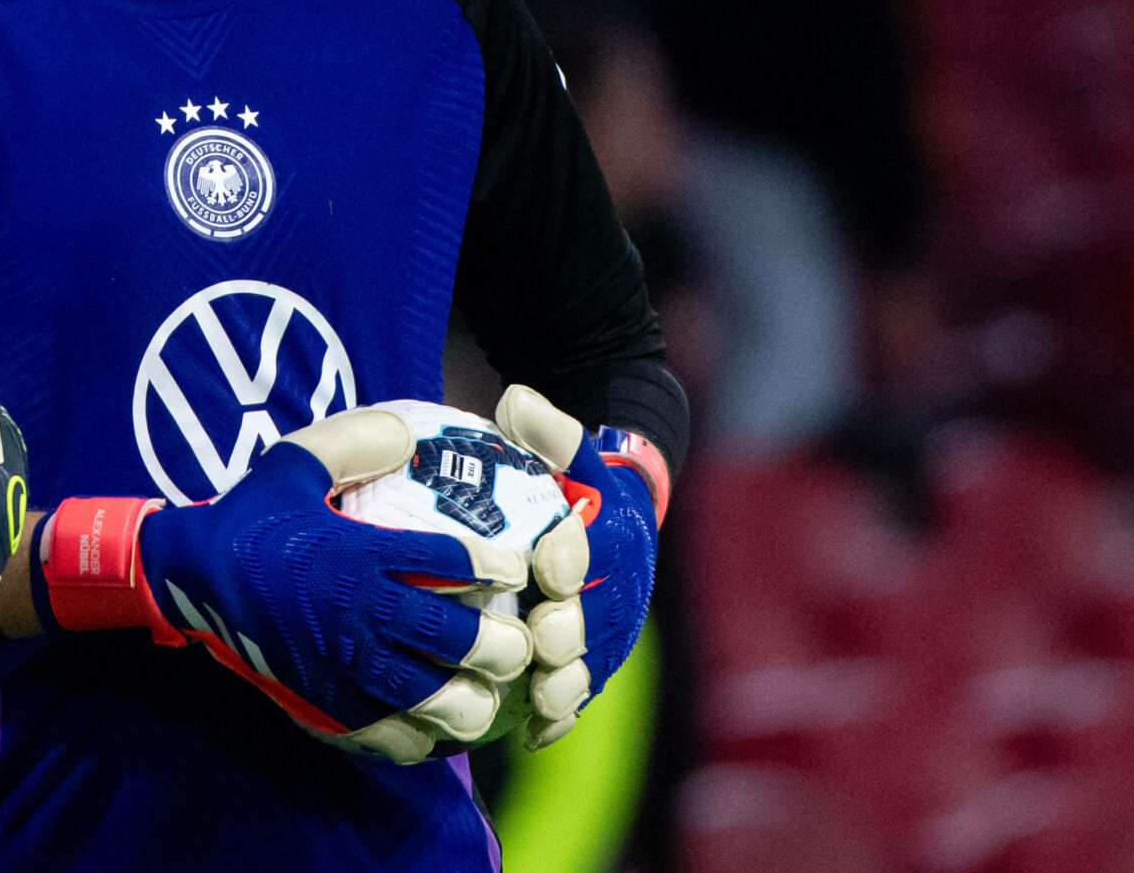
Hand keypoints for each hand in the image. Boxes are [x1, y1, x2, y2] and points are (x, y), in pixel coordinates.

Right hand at [43, 409, 534, 763]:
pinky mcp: (325, 704)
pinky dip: (421, 737)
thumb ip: (352, 442)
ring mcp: (342, 666)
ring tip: (484, 691)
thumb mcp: (293, 463)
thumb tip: (407, 432)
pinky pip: (388, 735)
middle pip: (455, 640)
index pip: (449, 562)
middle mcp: (357, 614)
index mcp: (356, 554)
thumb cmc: (251, 519)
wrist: (189, 580)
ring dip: (469, 699)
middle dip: (502, 645)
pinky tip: (431, 724)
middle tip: (518, 641)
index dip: (497, 567)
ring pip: (430, 698)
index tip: (518, 568)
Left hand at [492, 385, 666, 748]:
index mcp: (610, 536)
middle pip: (595, 616)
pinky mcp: (593, 662)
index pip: (593, 547)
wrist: (609, 518)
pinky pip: (580, 695)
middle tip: (543, 640)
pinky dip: (559, 716)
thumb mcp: (565, 447)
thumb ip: (547, 429)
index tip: (549, 562)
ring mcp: (606, 631)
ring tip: (540, 698)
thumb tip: (516, 400)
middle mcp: (617, 590)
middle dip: (570, 630)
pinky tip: (530, 733)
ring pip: (591, 664)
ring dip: (568, 682)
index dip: (572, 556)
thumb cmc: (572, 479)